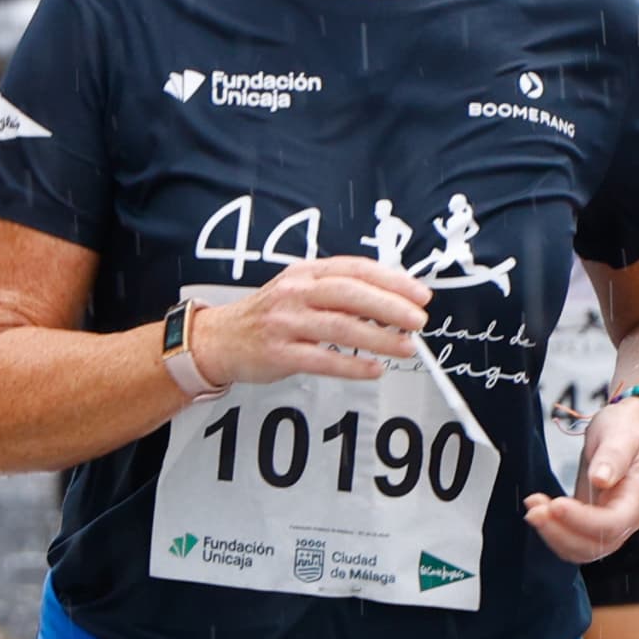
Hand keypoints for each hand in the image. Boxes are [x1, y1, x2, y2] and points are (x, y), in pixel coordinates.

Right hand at [189, 256, 429, 389]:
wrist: (218, 339)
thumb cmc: (268, 315)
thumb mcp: (298, 290)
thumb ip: (337, 290)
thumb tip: (390, 299)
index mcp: (305, 273)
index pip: (355, 269)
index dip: (391, 280)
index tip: (420, 295)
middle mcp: (296, 293)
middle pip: (350, 294)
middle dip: (390, 307)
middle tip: (419, 321)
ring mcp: (286, 323)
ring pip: (340, 327)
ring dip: (378, 338)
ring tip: (405, 347)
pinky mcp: (279, 354)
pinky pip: (322, 359)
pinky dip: (351, 365)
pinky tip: (374, 369)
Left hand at [525, 398, 638, 562]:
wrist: (625, 432)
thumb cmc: (626, 432)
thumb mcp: (620, 436)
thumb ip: (613, 457)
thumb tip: (601, 479)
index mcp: (637, 498)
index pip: (613, 523)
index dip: (582, 520)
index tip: (556, 504)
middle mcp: (626, 518)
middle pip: (596, 544)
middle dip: (561, 532)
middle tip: (535, 510)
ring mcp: (609, 525)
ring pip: (581, 549)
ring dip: (552, 535)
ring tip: (533, 508)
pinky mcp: (590, 524)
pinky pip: (572, 540)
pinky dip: (552, 531)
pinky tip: (538, 510)